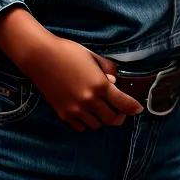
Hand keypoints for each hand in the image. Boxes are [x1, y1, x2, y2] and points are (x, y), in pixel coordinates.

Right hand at [0, 8, 142, 130]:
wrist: (42, 58)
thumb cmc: (68, 52)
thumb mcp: (93, 56)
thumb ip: (107, 70)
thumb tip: (114, 82)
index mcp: (100, 85)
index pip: (123, 103)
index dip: (133, 107)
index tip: (138, 109)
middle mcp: (89, 101)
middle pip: (112, 119)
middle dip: (120, 116)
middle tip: (120, 110)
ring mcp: (76, 110)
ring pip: (97, 125)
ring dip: (103, 119)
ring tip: (102, 109)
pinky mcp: (64, 115)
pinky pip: (81, 127)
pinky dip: (87, 122)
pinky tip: (87, 112)